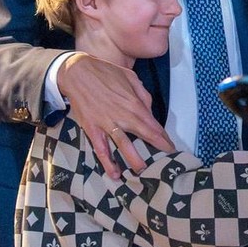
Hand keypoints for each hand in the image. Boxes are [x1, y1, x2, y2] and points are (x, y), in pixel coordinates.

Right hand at [57, 52, 173, 177]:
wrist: (77, 72)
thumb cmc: (105, 73)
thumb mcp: (130, 77)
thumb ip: (143, 95)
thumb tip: (149, 111)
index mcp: (134, 103)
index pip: (153, 125)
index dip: (163, 138)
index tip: (170, 147)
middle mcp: (123, 116)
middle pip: (144, 135)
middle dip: (157, 148)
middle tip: (166, 161)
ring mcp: (107, 123)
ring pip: (124, 146)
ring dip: (135, 160)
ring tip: (143, 171)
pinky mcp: (92, 128)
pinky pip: (101, 149)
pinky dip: (107, 162)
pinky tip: (114, 174)